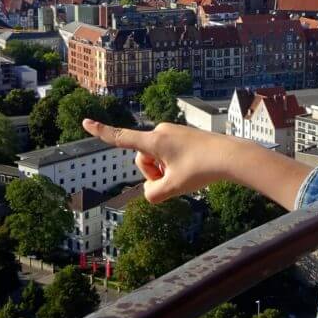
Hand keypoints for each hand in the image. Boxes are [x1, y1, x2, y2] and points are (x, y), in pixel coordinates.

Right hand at [81, 118, 312, 208]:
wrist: (232, 156)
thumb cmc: (202, 170)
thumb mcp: (173, 188)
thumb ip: (153, 194)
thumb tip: (150, 193)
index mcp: (155, 140)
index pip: (121, 137)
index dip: (101, 132)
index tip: (85, 122)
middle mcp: (162, 132)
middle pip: (143, 159)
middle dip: (152, 173)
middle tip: (173, 179)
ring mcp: (173, 133)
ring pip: (158, 158)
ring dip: (165, 171)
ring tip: (186, 174)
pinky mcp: (184, 137)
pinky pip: (170, 156)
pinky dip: (176, 167)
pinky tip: (193, 170)